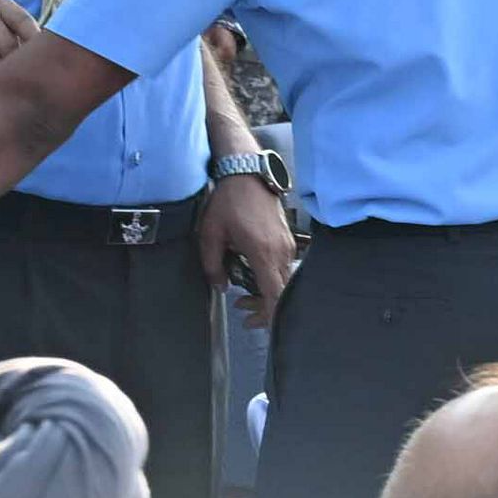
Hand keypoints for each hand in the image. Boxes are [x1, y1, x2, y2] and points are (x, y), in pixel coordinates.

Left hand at [196, 171, 295, 321]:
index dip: (268, 314)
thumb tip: (221, 287)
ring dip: (265, 293)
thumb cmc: (229, 200)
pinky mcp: (286, 240)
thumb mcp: (210, 234)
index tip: (255, 323)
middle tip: (243, 314)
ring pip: (282, 281)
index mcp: (262, 253)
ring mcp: (286, 246)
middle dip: (263, 308)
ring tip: (244, 297)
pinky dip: (269, 279)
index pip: (275, 295)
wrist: (246, 174)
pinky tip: (252, 276)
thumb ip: (213, 265)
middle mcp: (280, 252)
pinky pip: (281, 268)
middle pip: (280, 293)